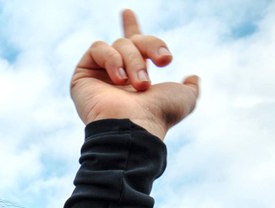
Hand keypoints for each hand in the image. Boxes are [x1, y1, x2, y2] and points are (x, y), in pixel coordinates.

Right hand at [70, 9, 198, 138]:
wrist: (135, 127)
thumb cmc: (159, 115)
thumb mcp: (185, 99)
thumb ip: (191, 87)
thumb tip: (192, 77)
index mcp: (135, 77)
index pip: (132, 46)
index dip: (130, 27)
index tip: (127, 12)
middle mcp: (115, 75)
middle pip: (132, 40)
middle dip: (151, 46)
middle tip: (164, 61)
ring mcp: (97, 75)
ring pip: (118, 44)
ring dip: (134, 61)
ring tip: (140, 85)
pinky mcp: (82, 75)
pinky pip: (98, 48)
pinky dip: (112, 59)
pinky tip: (119, 79)